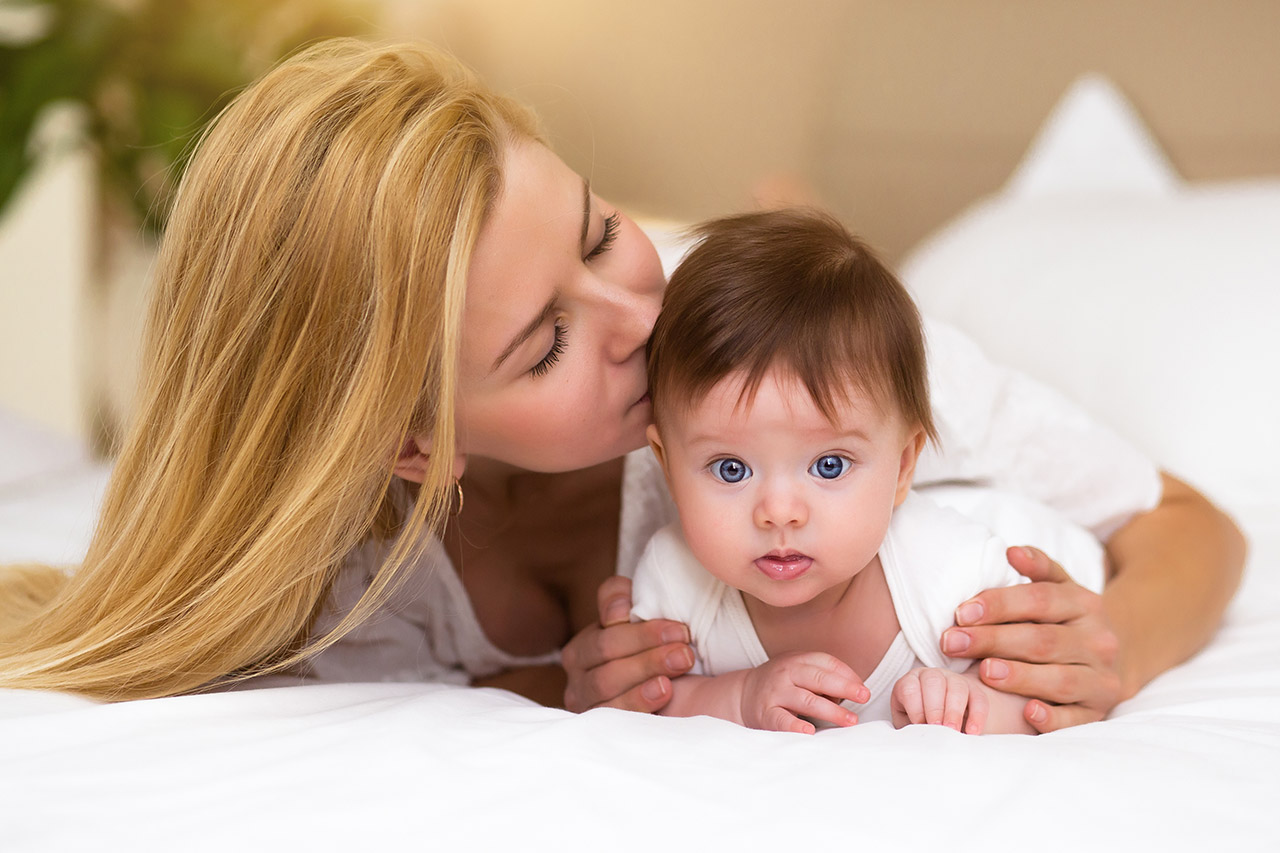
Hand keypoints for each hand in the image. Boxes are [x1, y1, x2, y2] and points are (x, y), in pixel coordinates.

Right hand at [561, 576, 694, 712]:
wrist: (651, 686)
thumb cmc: (640, 647)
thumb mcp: (627, 614)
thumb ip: (617, 596)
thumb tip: (618, 609)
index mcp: (581, 650)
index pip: (606, 639)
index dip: (642, 634)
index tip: (679, 630)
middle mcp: (578, 682)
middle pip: (607, 669)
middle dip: (648, 659)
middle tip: (684, 653)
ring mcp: (589, 709)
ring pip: (608, 694)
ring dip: (644, 684)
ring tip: (673, 677)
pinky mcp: (602, 730)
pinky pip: (616, 721)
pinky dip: (640, 707)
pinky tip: (662, 696)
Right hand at [739, 652, 868, 733]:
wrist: (743, 694)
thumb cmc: (783, 684)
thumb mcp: (800, 671)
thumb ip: (825, 677)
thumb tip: (856, 690)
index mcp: (798, 660)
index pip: (826, 663)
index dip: (847, 675)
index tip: (863, 689)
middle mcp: (786, 673)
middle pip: (818, 678)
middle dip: (844, 687)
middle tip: (864, 697)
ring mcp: (775, 692)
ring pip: (806, 700)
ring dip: (830, 711)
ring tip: (850, 721)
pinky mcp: (765, 713)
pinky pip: (781, 719)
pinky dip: (795, 725)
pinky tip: (809, 731)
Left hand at [891, 667, 987, 732]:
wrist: (942, 720)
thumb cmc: (919, 723)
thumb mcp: (909, 723)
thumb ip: (911, 728)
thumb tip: (915, 740)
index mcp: (910, 682)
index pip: (910, 688)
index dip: (915, 708)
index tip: (920, 726)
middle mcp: (932, 676)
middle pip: (934, 682)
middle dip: (935, 707)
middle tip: (937, 728)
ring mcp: (954, 680)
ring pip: (957, 687)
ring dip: (954, 711)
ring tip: (953, 731)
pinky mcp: (975, 690)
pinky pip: (979, 699)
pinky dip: (977, 716)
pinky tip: (972, 732)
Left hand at [939, 546, 1121, 731]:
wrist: (1118, 656)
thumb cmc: (1068, 620)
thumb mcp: (1060, 588)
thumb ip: (1038, 568)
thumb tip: (1011, 552)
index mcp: (1085, 604)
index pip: (1040, 600)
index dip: (999, 605)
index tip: (961, 612)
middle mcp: (1098, 641)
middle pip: (1043, 640)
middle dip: (994, 640)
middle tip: (952, 643)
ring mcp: (1101, 679)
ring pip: (1061, 679)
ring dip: (1020, 676)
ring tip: (984, 672)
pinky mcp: (1099, 711)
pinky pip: (1077, 719)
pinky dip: (1054, 718)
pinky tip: (1027, 713)